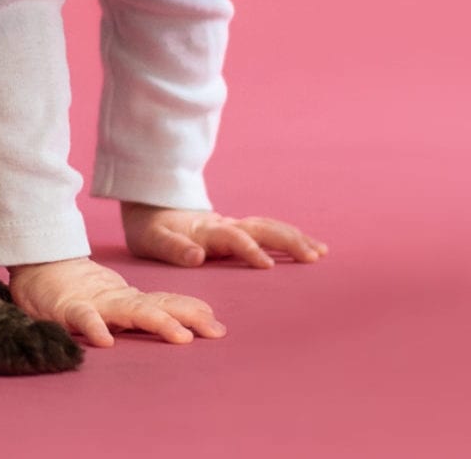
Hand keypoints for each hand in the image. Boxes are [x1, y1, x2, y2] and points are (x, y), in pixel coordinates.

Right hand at [5, 257, 224, 347]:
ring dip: (157, 322)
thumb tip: (174, 324)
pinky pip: (83, 319)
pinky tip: (106, 341)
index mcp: (125, 300)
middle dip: (187, 317)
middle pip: (157, 308)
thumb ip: (136, 308)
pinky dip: (95, 328)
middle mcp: (116, 300)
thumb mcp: (109, 299)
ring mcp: (94, 303)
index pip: (163, 303)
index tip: (214, 320)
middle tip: (215, 330)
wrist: (36, 263)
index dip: (189, 309)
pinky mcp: (68, 308)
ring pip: (130, 311)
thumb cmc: (71, 288)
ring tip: (179, 336)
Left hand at [121, 202, 328, 268]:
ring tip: (320, 252)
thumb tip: (198, 256)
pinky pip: (268, 231)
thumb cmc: (150, 229)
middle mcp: (225, 225)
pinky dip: (289, 237)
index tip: (267, 264)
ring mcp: (233, 226)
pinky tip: (309, 247)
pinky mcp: (238, 231)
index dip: (249, 249)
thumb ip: (173, 247)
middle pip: (261, 228)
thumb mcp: (151, 239)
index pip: (233, 237)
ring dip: (295, 238)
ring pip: (269, 227)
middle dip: (287, 240)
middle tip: (312, 256)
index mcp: (206, 229)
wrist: (151, 206)